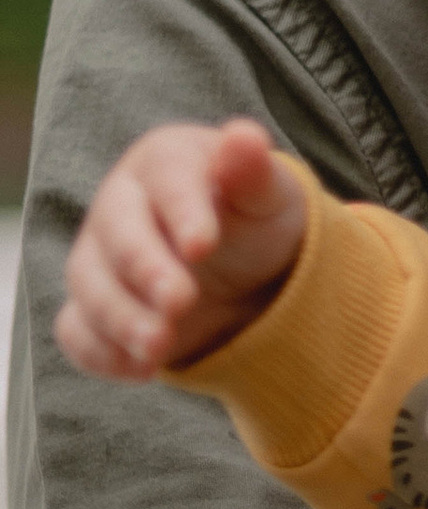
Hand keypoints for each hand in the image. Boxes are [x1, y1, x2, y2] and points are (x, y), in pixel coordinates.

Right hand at [56, 118, 308, 380]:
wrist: (246, 269)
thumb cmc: (255, 218)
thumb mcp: (268, 195)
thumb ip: (253, 172)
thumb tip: (244, 137)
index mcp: (164, 164)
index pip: (168, 182)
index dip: (183, 213)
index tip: (203, 247)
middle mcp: (120, 206)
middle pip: (118, 234)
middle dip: (145, 270)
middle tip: (181, 302)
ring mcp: (100, 259)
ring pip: (91, 285)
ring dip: (121, 318)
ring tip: (161, 348)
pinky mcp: (95, 309)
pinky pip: (78, 331)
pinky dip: (102, 353)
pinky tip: (142, 370)